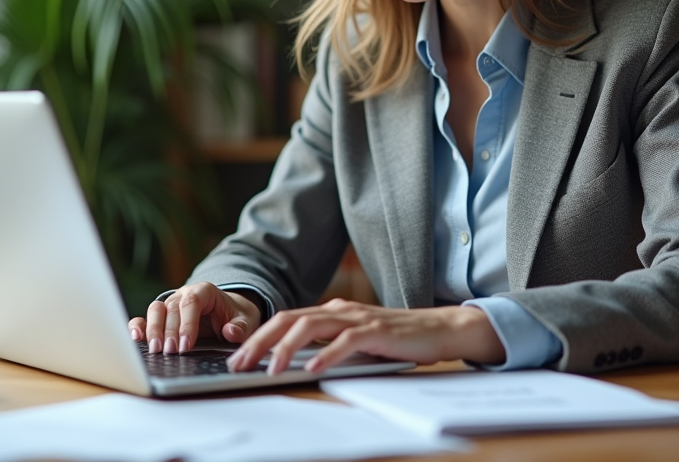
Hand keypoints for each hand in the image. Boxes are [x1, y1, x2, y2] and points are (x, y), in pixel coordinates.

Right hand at [128, 282, 261, 354]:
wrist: (229, 313)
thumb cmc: (235, 316)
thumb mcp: (246, 320)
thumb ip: (241, 327)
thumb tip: (230, 332)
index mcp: (205, 291)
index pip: (192, 302)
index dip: (187, 323)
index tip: (186, 346)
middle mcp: (184, 294)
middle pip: (171, 308)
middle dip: (169, 331)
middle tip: (170, 353)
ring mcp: (170, 304)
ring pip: (156, 310)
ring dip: (153, 330)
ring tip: (155, 350)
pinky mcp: (161, 317)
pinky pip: (145, 318)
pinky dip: (138, 326)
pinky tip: (136, 339)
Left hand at [226, 299, 505, 374]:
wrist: (440, 329)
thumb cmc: (397, 339)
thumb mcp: (356, 339)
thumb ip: (329, 344)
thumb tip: (294, 361)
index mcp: (332, 311)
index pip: (286, 320)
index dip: (258, 337)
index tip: (237, 357)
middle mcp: (340, 310)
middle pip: (289, 319)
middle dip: (259, 341)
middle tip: (238, 364)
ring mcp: (358, 318)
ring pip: (310, 327)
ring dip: (285, 348)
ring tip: (268, 369)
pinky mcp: (378, 332)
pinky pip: (346, 341)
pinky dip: (326, 354)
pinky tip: (311, 368)